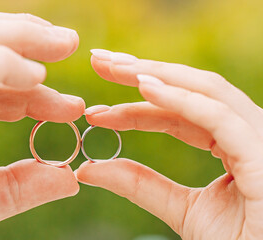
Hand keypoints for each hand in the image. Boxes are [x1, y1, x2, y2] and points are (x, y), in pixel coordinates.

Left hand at [76, 49, 262, 238]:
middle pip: (190, 89)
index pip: (176, 115)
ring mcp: (258, 139)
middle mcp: (245, 133)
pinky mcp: (262, 154)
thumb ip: (140, 185)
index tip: (96, 111)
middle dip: (143, 71)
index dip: (134, 108)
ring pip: (205, 91)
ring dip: (157, 75)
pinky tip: (144, 86)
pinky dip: (181, 99)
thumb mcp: (182, 209)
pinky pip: (218, 116)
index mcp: (229, 144)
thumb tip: (89, 169)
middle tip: (100, 60)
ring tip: (115, 67)